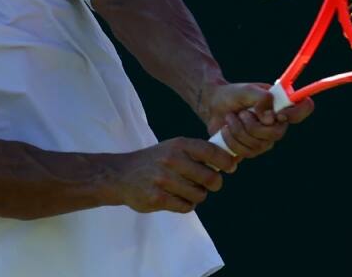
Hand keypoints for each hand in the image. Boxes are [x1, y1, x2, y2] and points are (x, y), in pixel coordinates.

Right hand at [112, 138, 236, 213]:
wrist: (120, 175)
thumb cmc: (153, 161)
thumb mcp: (172, 149)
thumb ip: (196, 154)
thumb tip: (231, 161)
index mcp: (178, 145)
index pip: (211, 151)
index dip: (226, 161)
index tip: (229, 167)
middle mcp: (172, 160)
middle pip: (211, 178)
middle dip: (212, 184)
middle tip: (205, 183)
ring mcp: (164, 179)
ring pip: (199, 195)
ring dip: (196, 196)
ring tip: (183, 190)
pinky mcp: (158, 198)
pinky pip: (186, 207)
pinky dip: (184, 204)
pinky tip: (173, 197)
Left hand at [205, 82, 314, 157]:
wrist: (212, 104)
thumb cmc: (233, 95)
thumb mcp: (247, 90)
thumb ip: (262, 98)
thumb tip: (270, 119)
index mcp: (281, 106)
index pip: (303, 108)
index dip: (296, 113)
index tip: (278, 114)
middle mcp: (277, 125)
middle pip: (276, 134)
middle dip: (252, 124)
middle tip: (241, 113)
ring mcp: (264, 140)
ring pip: (257, 145)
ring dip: (238, 129)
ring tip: (229, 118)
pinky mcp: (249, 150)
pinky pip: (245, 153)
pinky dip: (231, 140)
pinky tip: (225, 129)